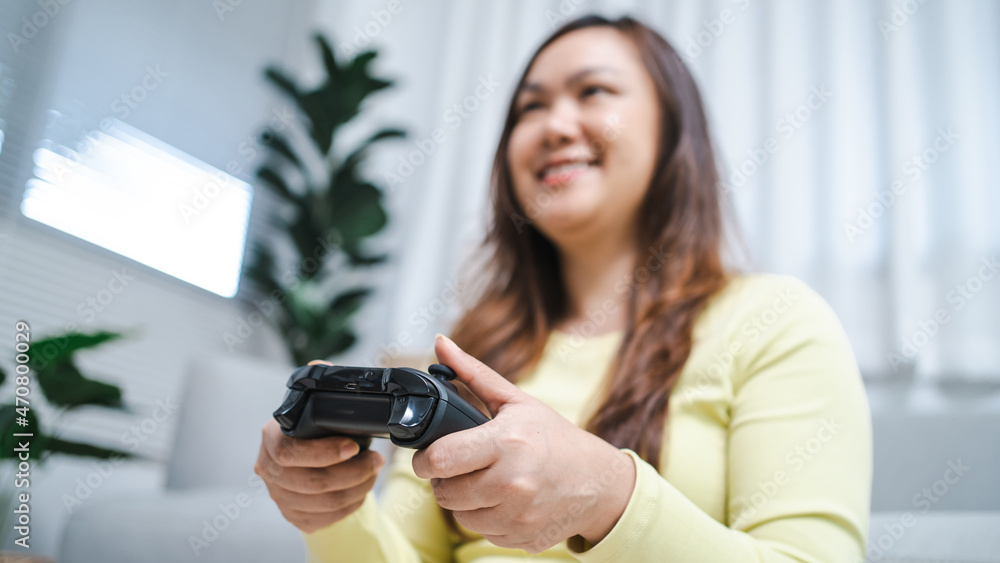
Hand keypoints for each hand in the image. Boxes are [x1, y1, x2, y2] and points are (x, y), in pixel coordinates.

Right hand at [255, 361, 384, 533]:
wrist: (310, 460)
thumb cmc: (315, 429)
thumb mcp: (316, 404)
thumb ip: (319, 384)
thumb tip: (321, 367)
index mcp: (271, 439)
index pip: (288, 453)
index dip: (322, 452)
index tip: (353, 445)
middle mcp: (269, 470)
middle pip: (312, 483)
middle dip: (353, 472)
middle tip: (376, 460)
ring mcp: (280, 497)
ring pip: (325, 503)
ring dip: (358, 487)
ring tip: (374, 470)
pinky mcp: (295, 517)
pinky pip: (328, 517)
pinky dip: (353, 503)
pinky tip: (363, 488)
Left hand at [412, 335, 635, 552]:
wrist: (599, 483)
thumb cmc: (554, 439)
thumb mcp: (516, 401)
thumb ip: (473, 374)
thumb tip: (440, 344)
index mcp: (507, 443)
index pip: (441, 460)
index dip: (426, 459)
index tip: (430, 455)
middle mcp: (512, 482)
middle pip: (444, 493)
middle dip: (445, 480)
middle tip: (462, 466)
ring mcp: (518, 514)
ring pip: (460, 516)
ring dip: (465, 501)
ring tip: (485, 481)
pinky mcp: (522, 538)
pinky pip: (483, 532)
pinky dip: (486, 518)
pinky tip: (503, 500)